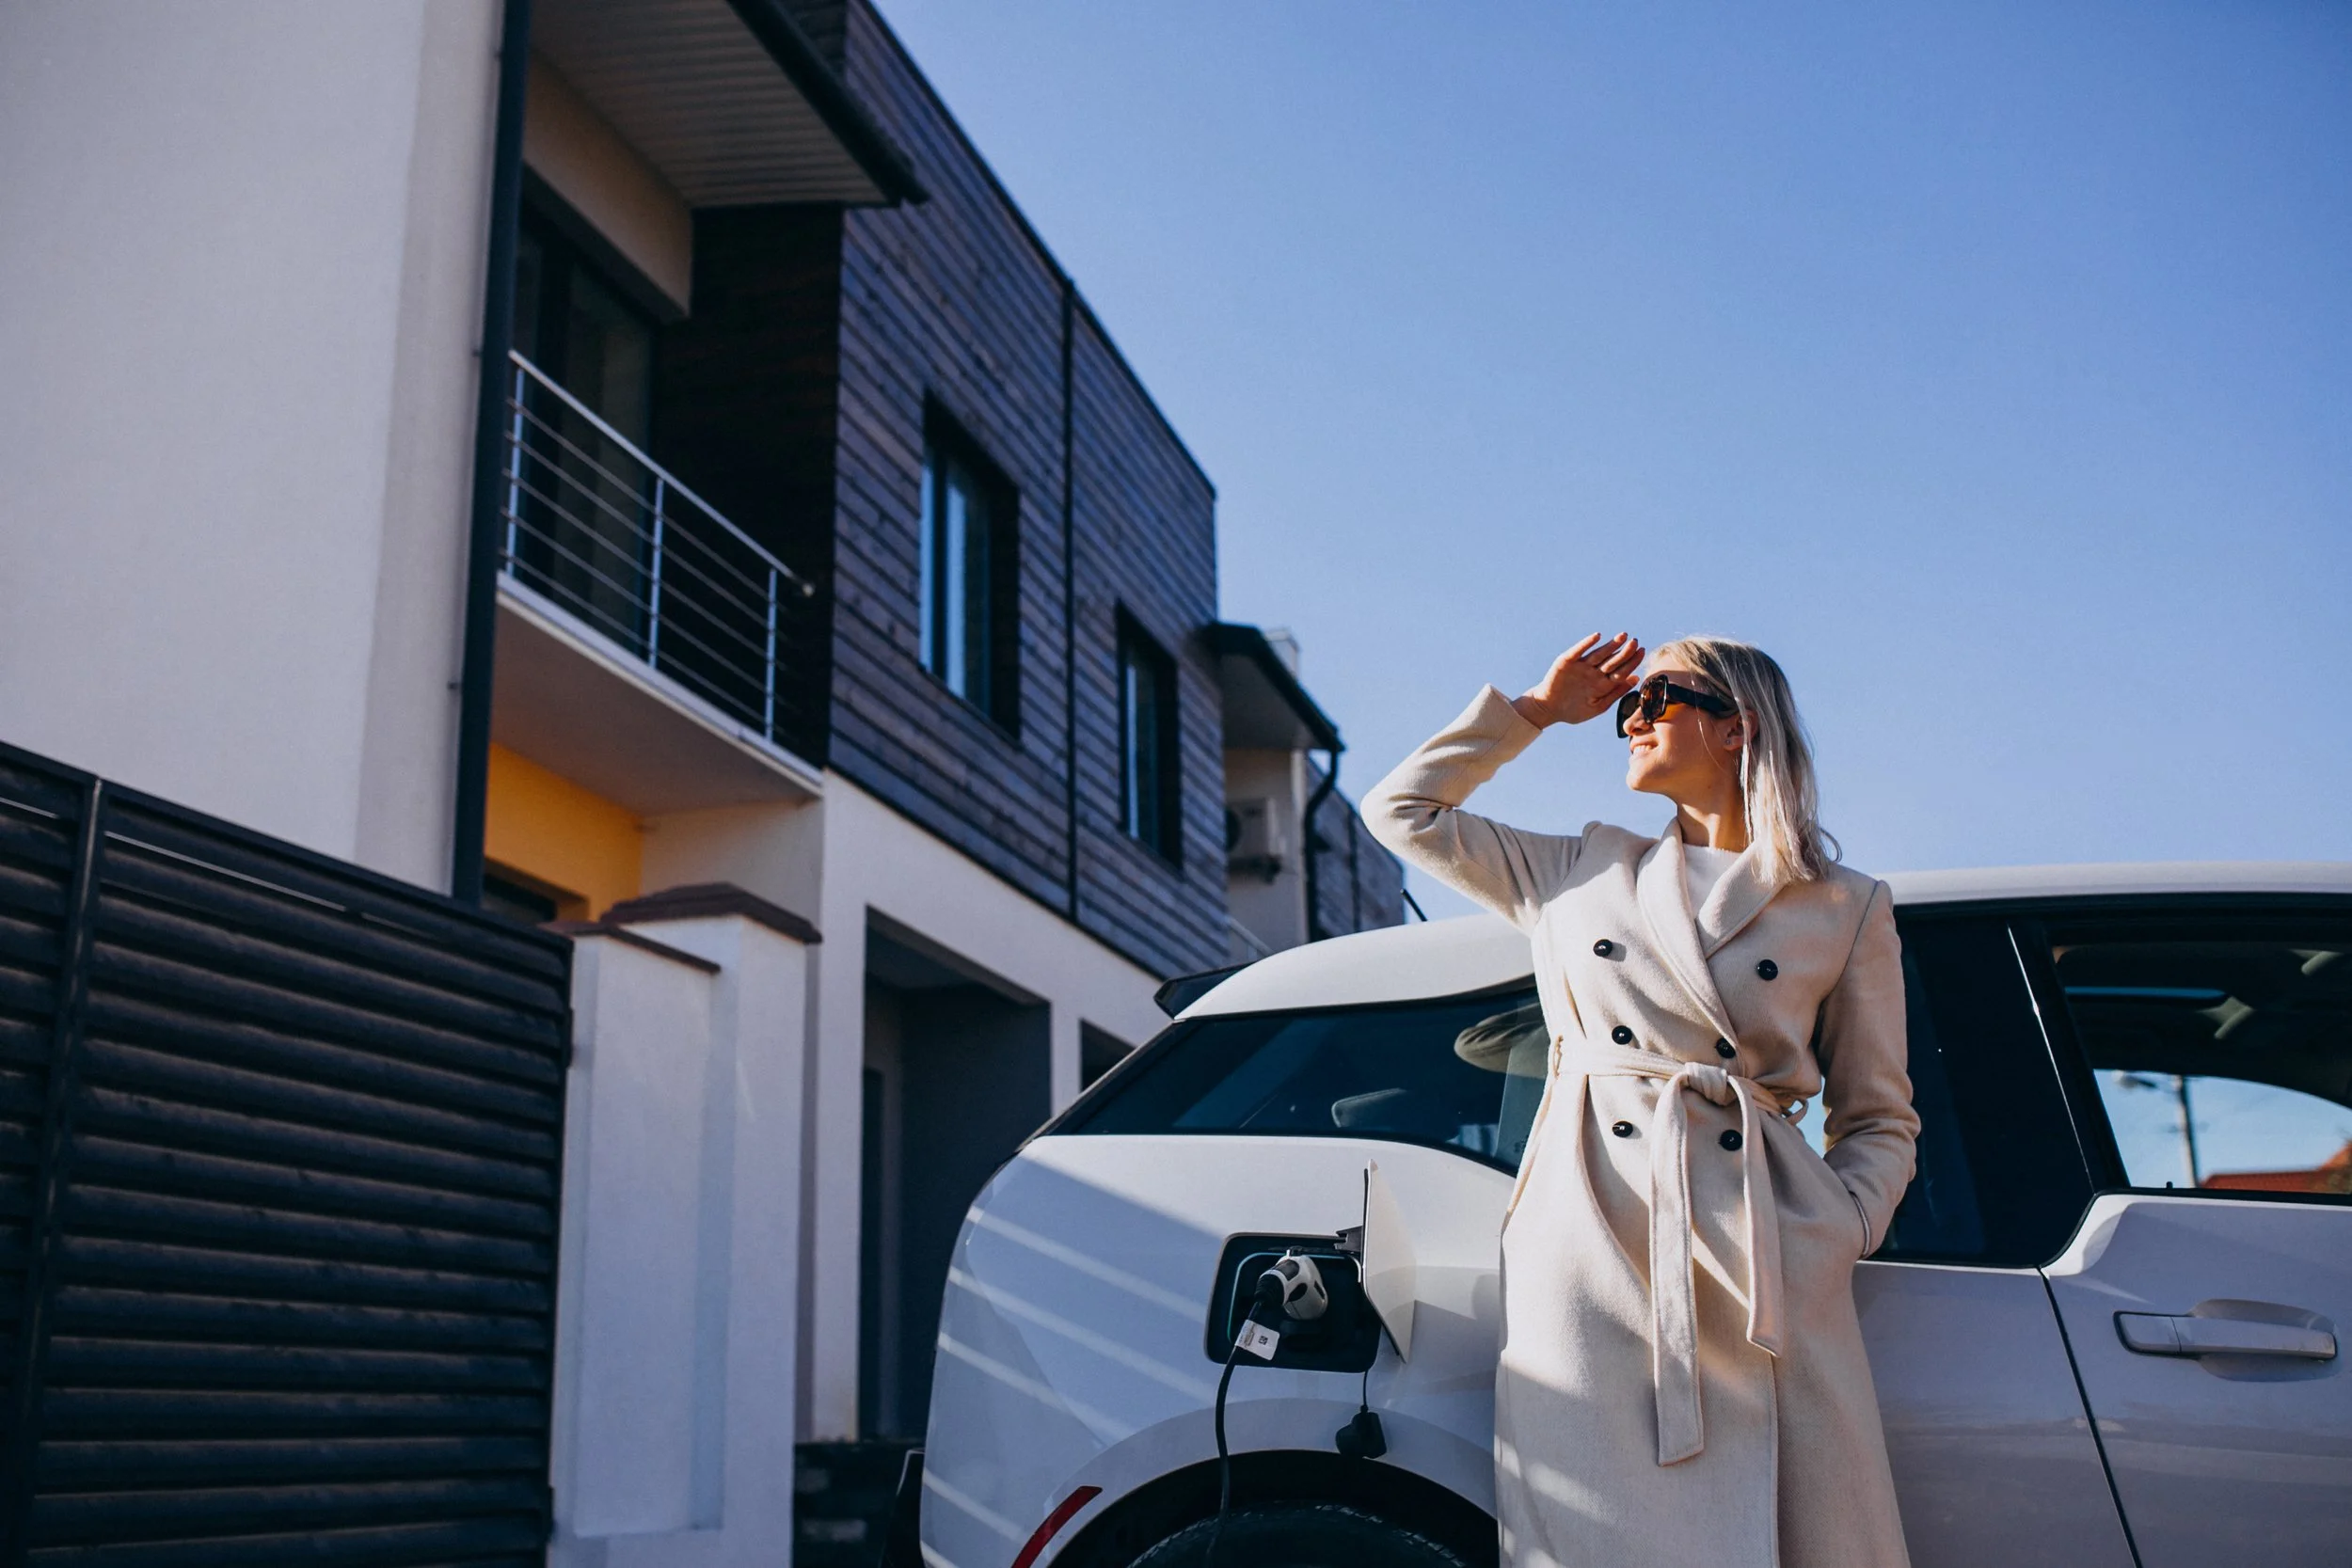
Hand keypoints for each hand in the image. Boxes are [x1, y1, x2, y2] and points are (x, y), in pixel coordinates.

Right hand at [1512, 633, 1644, 728]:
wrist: (1548, 709)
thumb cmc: (1573, 711)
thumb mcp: (1598, 706)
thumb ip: (1616, 693)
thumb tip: (1635, 679)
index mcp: (1603, 684)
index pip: (1622, 671)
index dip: (1632, 662)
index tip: (1642, 652)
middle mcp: (1594, 673)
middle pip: (1613, 661)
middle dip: (1625, 652)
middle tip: (1636, 642)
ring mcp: (1581, 666)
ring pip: (1599, 654)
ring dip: (1610, 645)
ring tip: (1623, 636)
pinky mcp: (1567, 662)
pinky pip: (1578, 651)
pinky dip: (1587, 644)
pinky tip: (1597, 637)